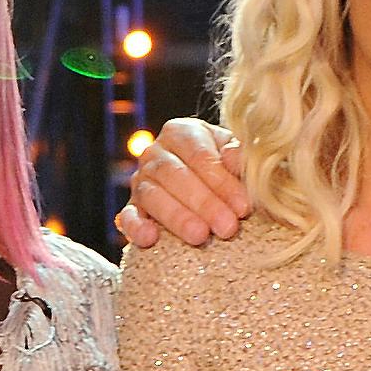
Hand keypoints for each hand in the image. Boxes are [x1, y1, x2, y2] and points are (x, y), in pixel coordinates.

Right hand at [117, 120, 250, 247]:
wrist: (207, 185)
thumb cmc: (225, 168)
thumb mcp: (236, 157)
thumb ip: (238, 156)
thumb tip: (235, 156)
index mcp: (181, 132)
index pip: (199, 155)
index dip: (222, 182)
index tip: (243, 207)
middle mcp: (155, 152)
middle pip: (175, 175)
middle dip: (204, 203)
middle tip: (227, 227)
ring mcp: (139, 180)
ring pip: (152, 196)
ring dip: (178, 218)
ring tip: (200, 236)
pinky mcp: (130, 207)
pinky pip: (128, 216)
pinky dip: (136, 227)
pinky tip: (150, 238)